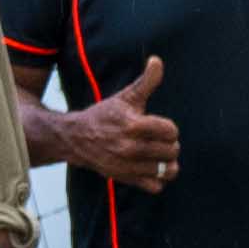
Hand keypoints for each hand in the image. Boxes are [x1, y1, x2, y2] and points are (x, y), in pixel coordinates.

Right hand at [53, 54, 177, 185]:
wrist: (77, 139)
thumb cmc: (105, 115)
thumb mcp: (125, 97)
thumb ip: (146, 81)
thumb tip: (157, 60)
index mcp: (132, 125)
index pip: (170, 130)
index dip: (170, 128)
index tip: (162, 127)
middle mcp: (130, 147)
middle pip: (171, 151)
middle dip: (170, 145)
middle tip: (161, 141)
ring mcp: (128, 165)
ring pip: (166, 170)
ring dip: (167, 163)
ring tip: (161, 156)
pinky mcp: (125, 178)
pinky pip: (155, 187)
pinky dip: (158, 180)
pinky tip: (152, 168)